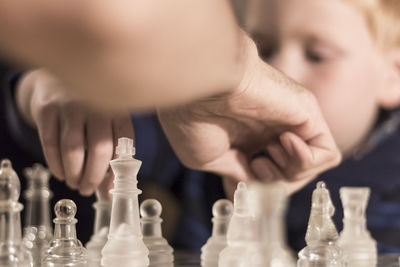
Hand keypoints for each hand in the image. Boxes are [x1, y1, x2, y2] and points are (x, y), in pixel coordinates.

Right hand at [16, 69, 133, 195]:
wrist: (57, 81)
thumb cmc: (90, 111)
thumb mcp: (108, 121)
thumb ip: (113, 151)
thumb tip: (110, 191)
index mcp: (118, 109)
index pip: (125, 143)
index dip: (118, 170)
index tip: (112, 190)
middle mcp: (96, 105)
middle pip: (99, 149)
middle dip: (93, 176)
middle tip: (87, 190)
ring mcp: (71, 105)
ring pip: (73, 150)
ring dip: (74, 173)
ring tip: (74, 184)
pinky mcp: (47, 109)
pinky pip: (50, 144)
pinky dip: (56, 165)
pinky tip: (61, 174)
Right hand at [158, 34, 340, 194]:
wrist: (199, 88)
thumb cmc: (194, 119)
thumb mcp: (210, 160)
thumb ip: (240, 175)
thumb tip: (257, 189)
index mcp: (250, 141)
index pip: (271, 176)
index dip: (259, 189)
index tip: (238, 180)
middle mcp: (272, 132)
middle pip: (292, 175)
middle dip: (275, 184)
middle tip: (254, 167)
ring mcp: (290, 124)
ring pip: (311, 167)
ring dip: (289, 174)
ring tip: (264, 155)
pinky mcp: (307, 114)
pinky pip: (326, 153)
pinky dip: (306, 162)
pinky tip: (281, 144)